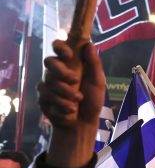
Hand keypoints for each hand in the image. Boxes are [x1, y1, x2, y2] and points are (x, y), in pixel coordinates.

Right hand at [38, 40, 105, 167]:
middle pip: (48, 61)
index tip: (69, 55)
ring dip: (65, 92)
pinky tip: (70, 109)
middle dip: (61, 71)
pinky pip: (46, 95)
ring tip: (78, 100)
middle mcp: (57, 72)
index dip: (60, 47)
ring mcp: (48, 84)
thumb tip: (89, 44)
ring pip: (48, 80)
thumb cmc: (92, 100)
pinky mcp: (42, 98)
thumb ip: (94, 63)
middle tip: (75, 80)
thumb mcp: (98, 82)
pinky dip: (60, 103)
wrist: (83, 123)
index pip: (59, 47)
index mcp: (71, 64)